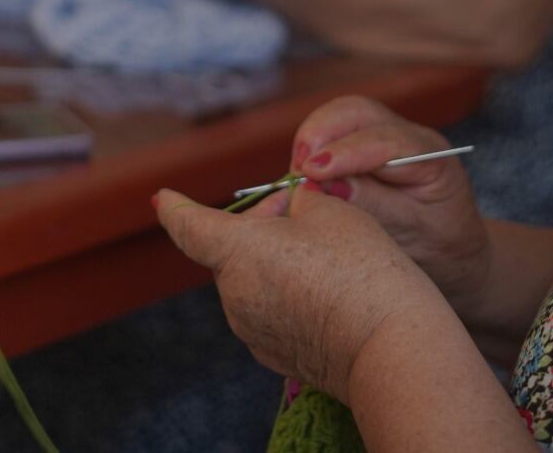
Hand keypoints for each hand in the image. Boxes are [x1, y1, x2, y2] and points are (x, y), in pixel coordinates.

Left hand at [154, 182, 441, 400]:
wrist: (390, 345)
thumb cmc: (361, 268)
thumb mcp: (332, 210)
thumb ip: (300, 200)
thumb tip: (292, 208)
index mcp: (238, 250)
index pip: (189, 226)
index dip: (175, 207)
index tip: (162, 198)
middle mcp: (234, 293)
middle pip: (234, 249)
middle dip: (264, 228)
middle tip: (309, 216)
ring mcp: (251, 328)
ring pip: (254, 281)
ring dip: (278, 264)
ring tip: (330, 261)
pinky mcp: (273, 354)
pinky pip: (270, 312)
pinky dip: (289, 298)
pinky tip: (329, 294)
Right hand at [291, 96, 492, 317]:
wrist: (453, 250)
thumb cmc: (439, 246)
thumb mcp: (413, 235)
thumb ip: (373, 205)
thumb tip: (324, 185)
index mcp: (432, 157)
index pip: (384, 141)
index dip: (344, 153)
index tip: (311, 172)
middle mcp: (409, 136)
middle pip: (357, 112)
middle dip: (320, 133)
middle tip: (296, 169)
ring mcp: (387, 135)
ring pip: (341, 116)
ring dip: (312, 138)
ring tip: (295, 174)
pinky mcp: (366, 144)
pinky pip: (334, 133)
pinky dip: (312, 147)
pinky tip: (301, 176)